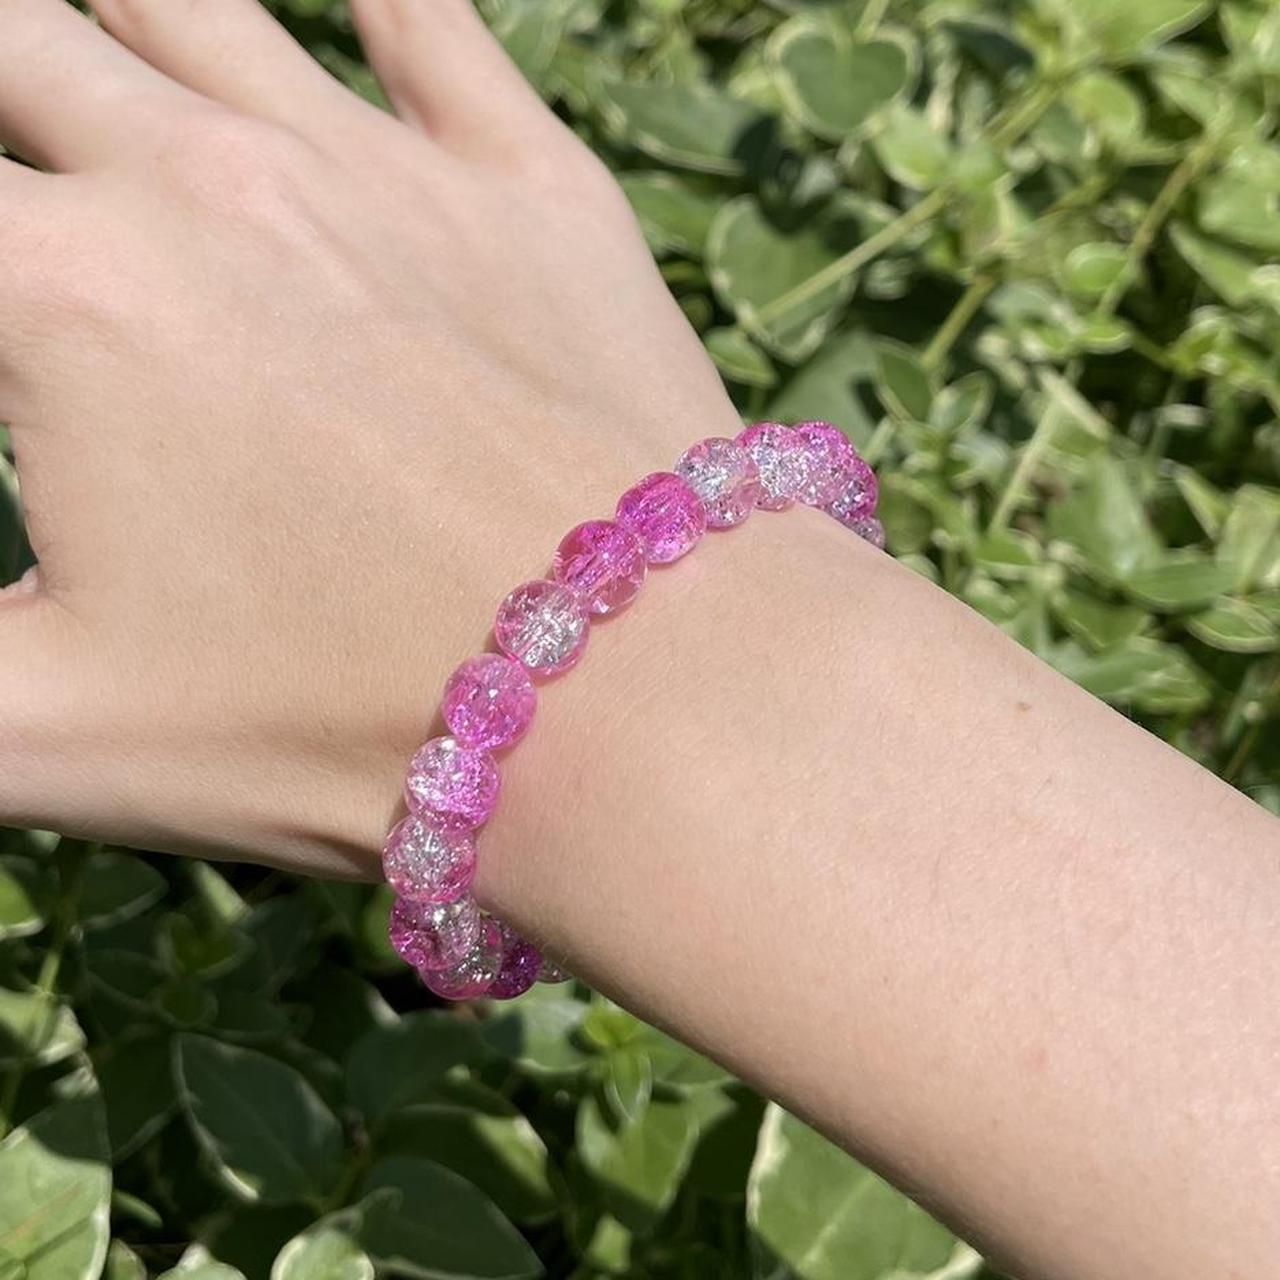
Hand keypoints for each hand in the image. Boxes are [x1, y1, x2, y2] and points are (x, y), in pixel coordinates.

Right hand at [0, 0, 738, 875]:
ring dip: (112, 17)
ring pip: (187, 3)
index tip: (10, 316)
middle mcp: (207, 184)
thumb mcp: (58, 737)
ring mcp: (384, 168)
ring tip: (92, 59)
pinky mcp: (533, 191)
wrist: (637, 696)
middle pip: (17, 47)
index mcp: (65, 299)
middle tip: (33, 160)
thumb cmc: (347, 729)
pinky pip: (430, 25)